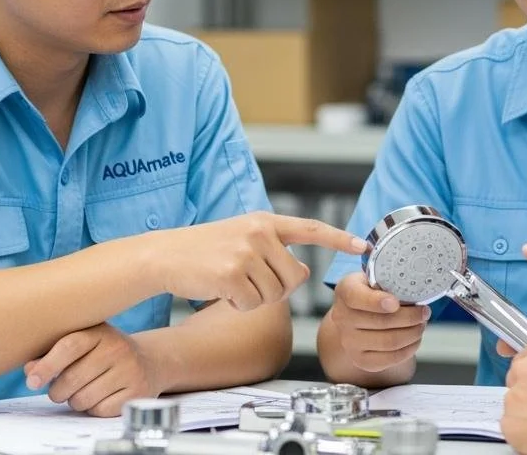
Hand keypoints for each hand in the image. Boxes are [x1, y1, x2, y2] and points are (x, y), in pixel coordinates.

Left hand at [24, 323, 161, 416]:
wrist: (148, 362)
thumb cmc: (104, 353)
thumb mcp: (83, 345)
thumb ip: (53, 354)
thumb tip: (30, 370)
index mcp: (100, 332)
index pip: (69, 346)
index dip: (47, 365)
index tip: (32, 380)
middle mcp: (118, 349)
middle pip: (71, 379)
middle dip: (57, 390)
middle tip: (59, 389)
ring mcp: (130, 371)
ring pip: (83, 399)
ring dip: (74, 400)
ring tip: (83, 390)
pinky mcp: (136, 393)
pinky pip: (99, 410)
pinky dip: (93, 408)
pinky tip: (100, 397)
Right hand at [154, 211, 366, 310]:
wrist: (163, 255)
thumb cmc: (205, 251)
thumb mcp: (244, 239)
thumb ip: (276, 251)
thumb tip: (305, 273)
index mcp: (265, 221)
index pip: (311, 229)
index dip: (339, 239)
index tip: (363, 246)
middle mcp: (259, 233)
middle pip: (294, 278)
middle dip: (278, 289)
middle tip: (250, 281)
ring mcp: (245, 253)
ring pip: (275, 294)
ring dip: (255, 298)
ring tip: (232, 281)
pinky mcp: (230, 274)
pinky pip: (252, 304)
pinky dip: (239, 305)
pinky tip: (222, 290)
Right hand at [326, 273, 431, 372]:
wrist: (357, 315)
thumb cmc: (373, 293)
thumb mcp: (376, 278)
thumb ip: (390, 281)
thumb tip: (415, 289)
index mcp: (345, 291)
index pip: (356, 297)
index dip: (377, 302)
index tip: (395, 303)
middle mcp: (342, 317)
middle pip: (382, 321)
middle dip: (410, 317)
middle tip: (424, 312)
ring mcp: (349, 341)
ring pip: (389, 341)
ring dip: (413, 333)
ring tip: (421, 324)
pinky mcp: (360, 360)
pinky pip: (390, 358)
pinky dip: (409, 349)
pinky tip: (415, 340)